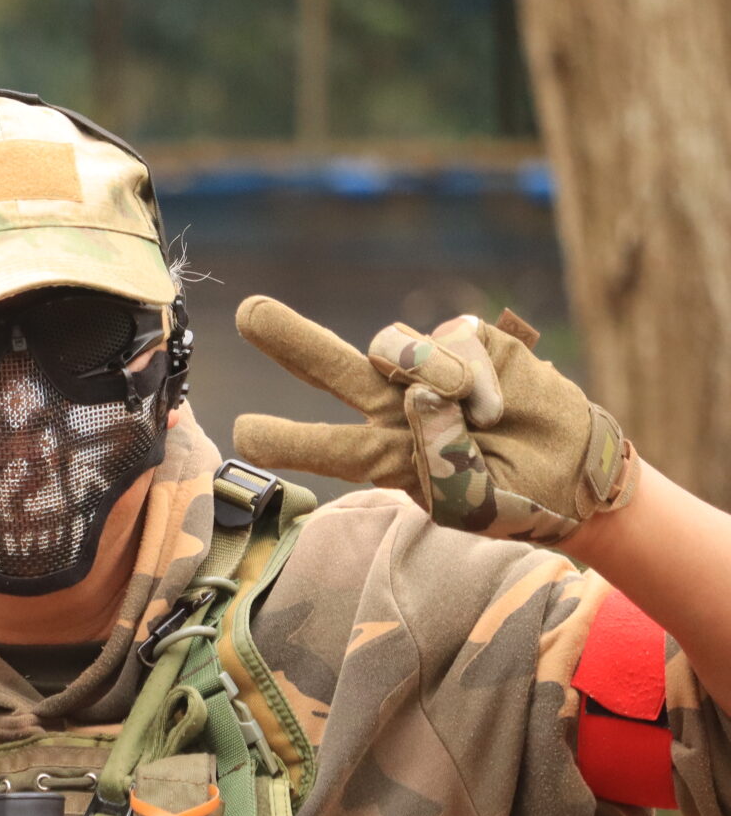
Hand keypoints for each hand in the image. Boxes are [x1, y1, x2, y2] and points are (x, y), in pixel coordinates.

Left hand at [231, 296, 637, 543]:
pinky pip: (454, 343)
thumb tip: (417, 393)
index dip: (281, 438)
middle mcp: (391, 407)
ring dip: (427, 376)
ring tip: (473, 416)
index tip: (242, 433)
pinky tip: (494, 404)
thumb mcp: (467, 502)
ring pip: (395, 347)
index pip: (319, 443)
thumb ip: (437, 456)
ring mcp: (427, 371)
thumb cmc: (510, 498)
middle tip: (247, 313)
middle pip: (330, 366)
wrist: (572, 475)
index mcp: (379, 454)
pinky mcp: (470, 343)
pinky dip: (474, 375)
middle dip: (289, 338)